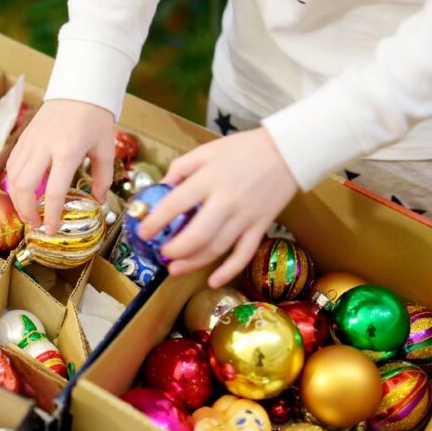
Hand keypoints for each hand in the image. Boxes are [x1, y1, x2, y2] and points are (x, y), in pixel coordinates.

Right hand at [6, 99, 115, 232]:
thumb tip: (97, 201)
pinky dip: (14, 182)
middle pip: (24, 187)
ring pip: (13, 177)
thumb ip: (102, 177)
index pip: (53, 191)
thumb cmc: (95, 118)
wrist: (79, 89)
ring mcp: (30, 142)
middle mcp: (44, 147)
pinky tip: (22, 192)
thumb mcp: (105, 149)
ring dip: (17, 200)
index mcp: (67, 152)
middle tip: (36, 225)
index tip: (52, 230)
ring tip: (28, 213)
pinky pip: (12, 165)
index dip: (50, 215)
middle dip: (26, 211)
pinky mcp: (24, 138)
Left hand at [137, 128, 298, 287]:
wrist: (287, 151)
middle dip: (174, 250)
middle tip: (162, 254)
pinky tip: (213, 281)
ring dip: (193, 263)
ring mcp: (244, 217)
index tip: (143, 233)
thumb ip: (181, 167)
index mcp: (208, 179)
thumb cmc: (244, 149)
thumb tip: (162, 187)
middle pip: (196, 235)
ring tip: (174, 269)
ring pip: (216, 249)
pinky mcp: (260, 226)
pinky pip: (244, 254)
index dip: (155, 222)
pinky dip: (229, 271)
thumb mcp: (207, 150)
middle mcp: (225, 201)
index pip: (175, 205)